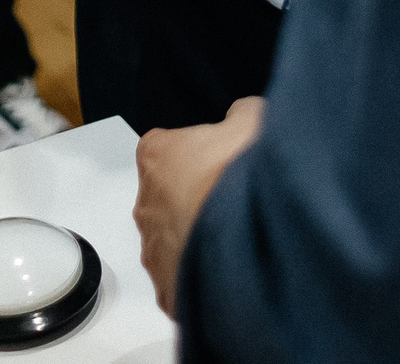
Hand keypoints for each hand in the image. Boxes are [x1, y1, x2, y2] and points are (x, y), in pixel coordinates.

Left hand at [132, 96, 264, 318]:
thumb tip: (243, 112)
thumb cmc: (240, 182)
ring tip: (234, 234)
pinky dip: (200, 273)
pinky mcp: (166, 287)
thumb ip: (243, 112)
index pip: (165, 145)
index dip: (195, 150)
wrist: (247, 245)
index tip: (219, 157)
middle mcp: (146, 202)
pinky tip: (228, 265)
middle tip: (230, 198)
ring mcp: (153, 248)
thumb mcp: (253, 120)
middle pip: (166, 193)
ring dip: (196, 235)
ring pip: (172, 237)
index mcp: (157, 155)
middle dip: (192, 195)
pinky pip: (180, 277)